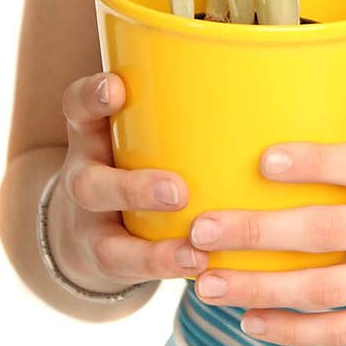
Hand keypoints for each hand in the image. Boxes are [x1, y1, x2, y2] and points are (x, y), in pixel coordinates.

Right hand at [50, 71, 208, 291]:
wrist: (96, 221)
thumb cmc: (140, 152)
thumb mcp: (141, 123)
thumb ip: (181, 103)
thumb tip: (267, 71)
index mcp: (92, 135)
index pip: (78, 108)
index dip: (92, 97)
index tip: (117, 87)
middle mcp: (86, 179)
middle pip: (90, 184)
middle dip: (134, 188)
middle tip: (178, 191)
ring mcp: (93, 227)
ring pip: (109, 244)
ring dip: (154, 252)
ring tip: (195, 252)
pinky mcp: (109, 263)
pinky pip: (132, 274)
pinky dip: (168, 271)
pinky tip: (204, 268)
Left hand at [189, 135, 345, 345]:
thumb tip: (314, 125)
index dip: (313, 160)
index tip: (262, 160)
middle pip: (329, 229)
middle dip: (257, 230)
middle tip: (203, 229)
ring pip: (328, 287)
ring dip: (261, 287)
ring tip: (211, 283)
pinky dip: (295, 331)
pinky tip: (257, 323)